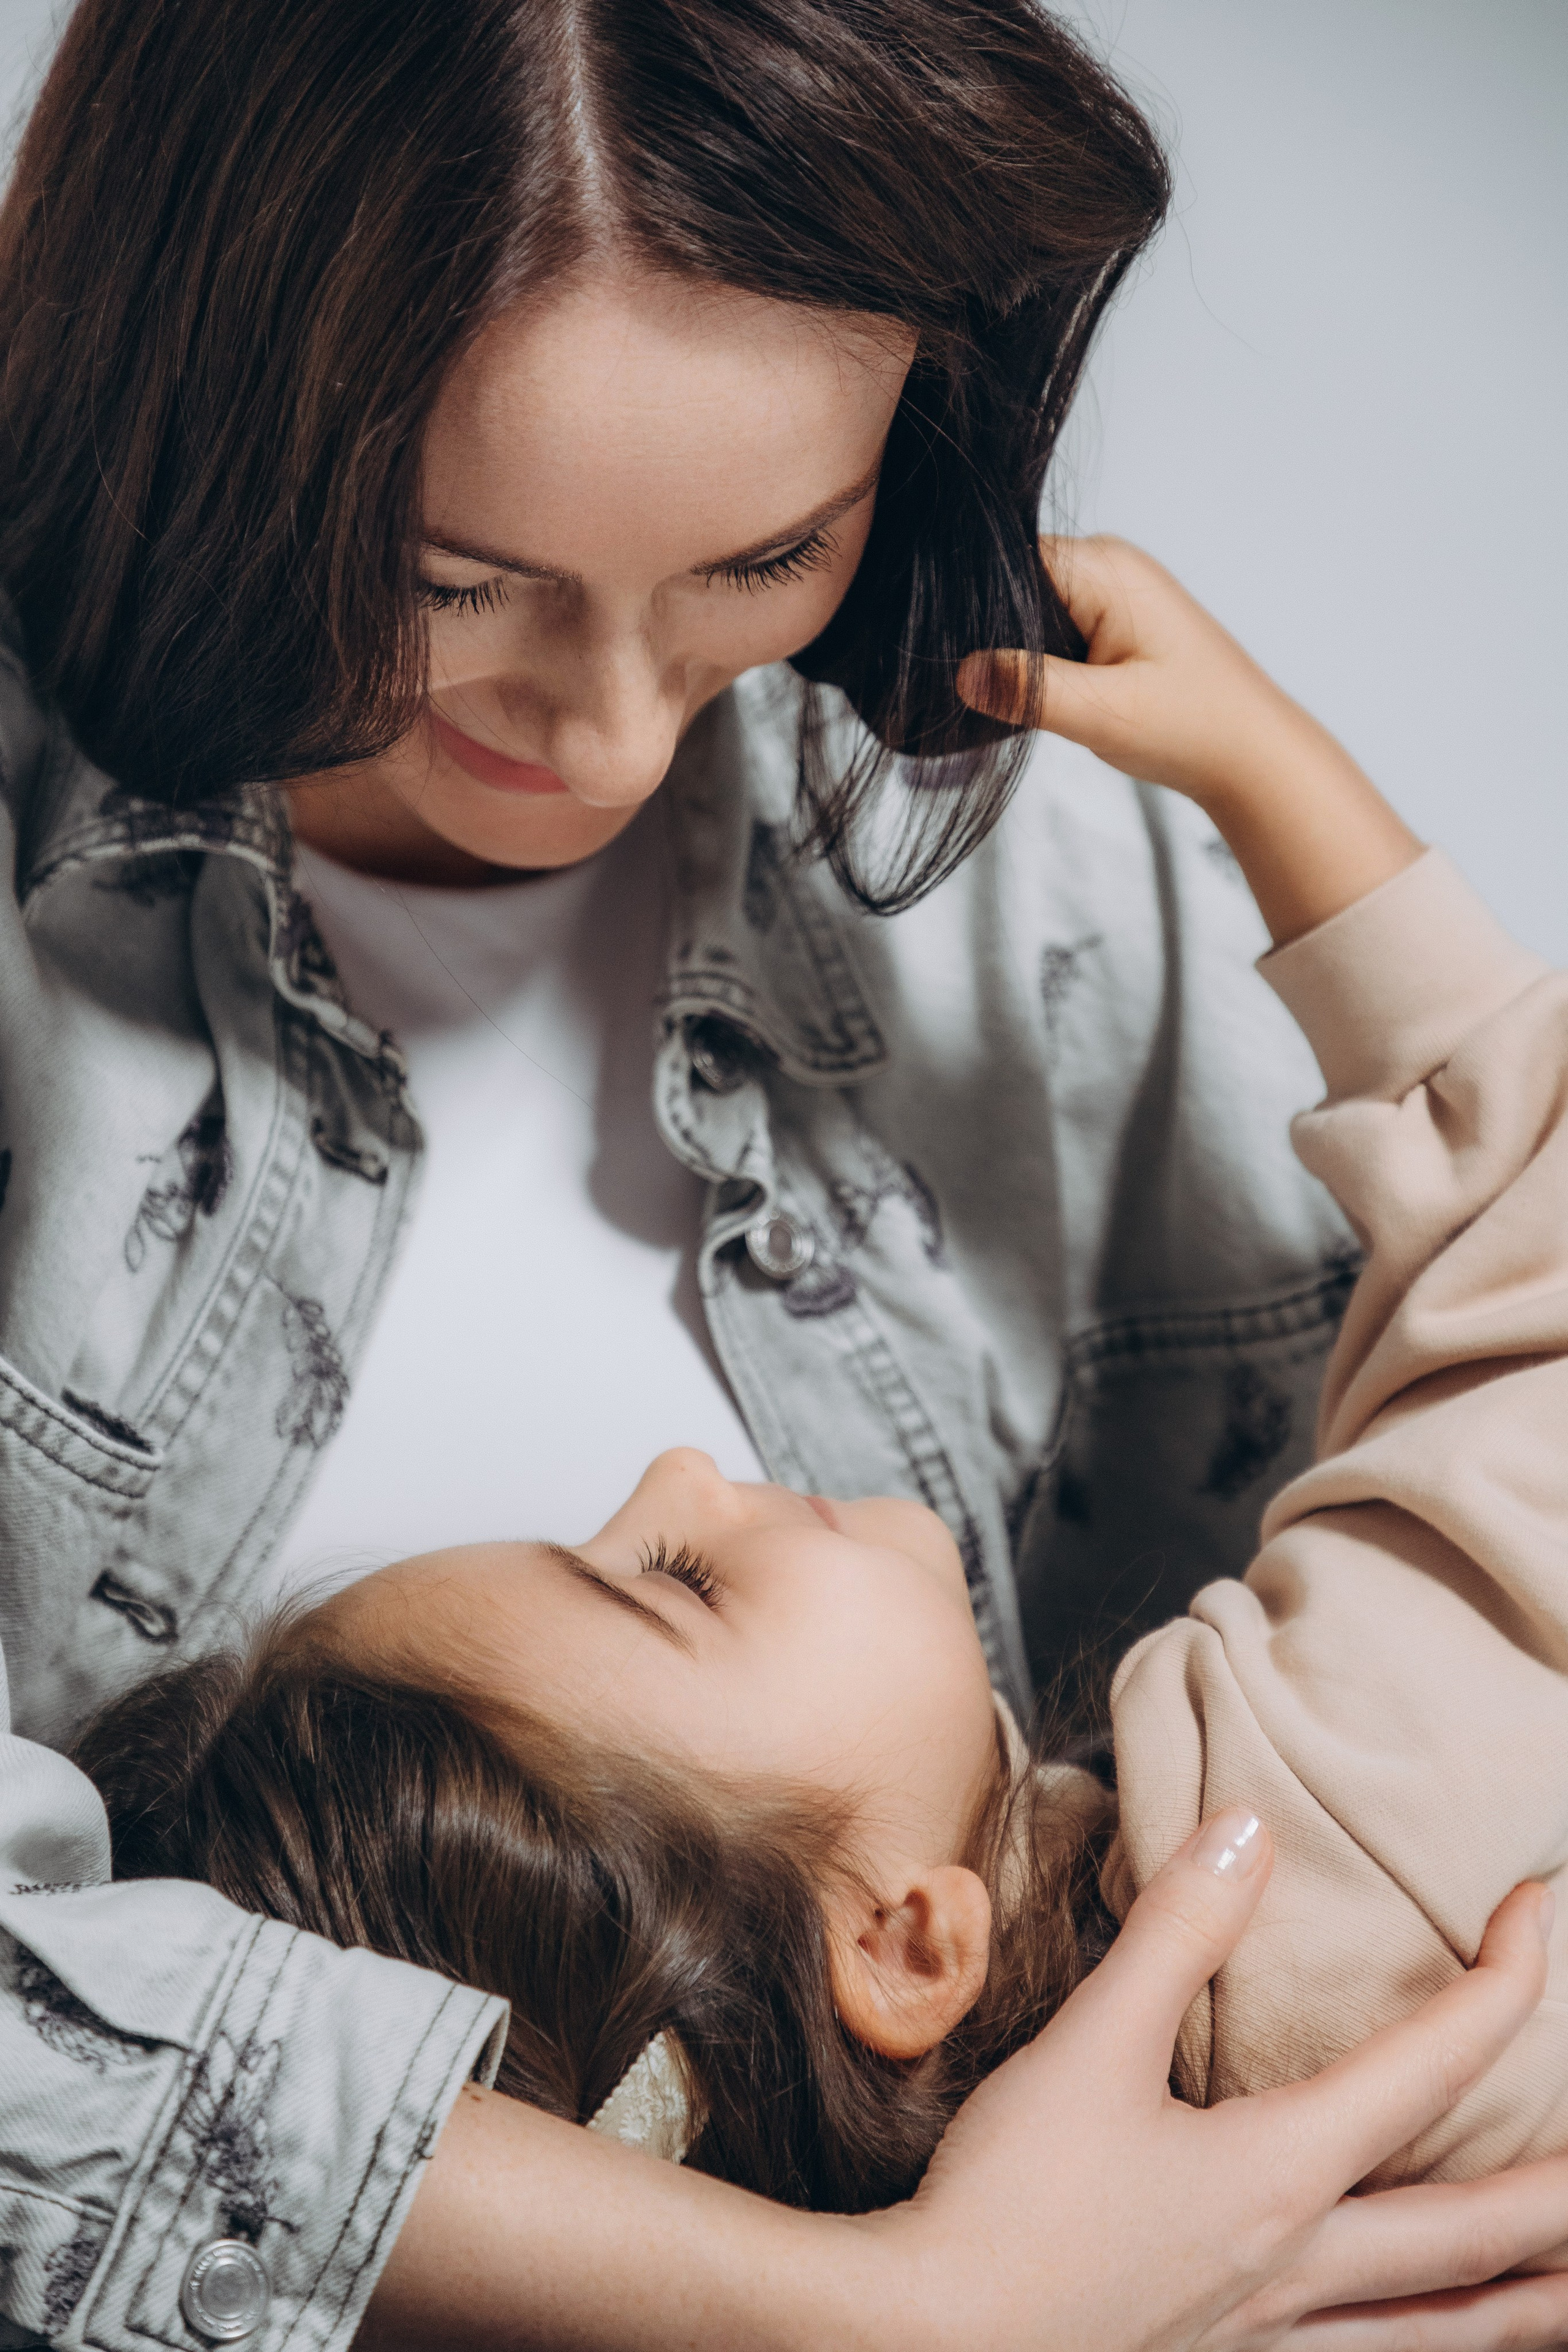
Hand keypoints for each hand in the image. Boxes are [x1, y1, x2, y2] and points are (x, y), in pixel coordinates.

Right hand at [864, 1814, 1566, 2351]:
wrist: (927, 2341)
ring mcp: (1277, 2337)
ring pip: (1454, 2329)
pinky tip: (1432, 2332)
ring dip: (1535, 2296)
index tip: (1541, 1913)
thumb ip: (1174, 1935)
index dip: (1506, 1985)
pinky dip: (1436, 2341)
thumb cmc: (1008, 2204)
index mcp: (1280, 2176)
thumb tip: (1251, 1833)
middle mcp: (1306, 2267)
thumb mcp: (1087, 2049)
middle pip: (1488, 2234)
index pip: (1430, 2068)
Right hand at [957, 536, 1422, 944]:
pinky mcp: (1116, 622)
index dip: (973, 608)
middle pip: (1013, 584)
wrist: (1252, 755)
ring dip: (1020, 655)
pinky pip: (1055, 628)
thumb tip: (960, 671)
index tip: (954, 655)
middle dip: (993, 636)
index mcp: (1104, 568)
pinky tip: (1048, 696)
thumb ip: (1028, 689)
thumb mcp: (1102, 714)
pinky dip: (1042, 663)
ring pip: (1032, 611)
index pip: (1005, 561)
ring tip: (1020, 695)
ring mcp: (1114, 592)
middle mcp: (1108, 566)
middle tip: (989, 690)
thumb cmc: (1193, 727)